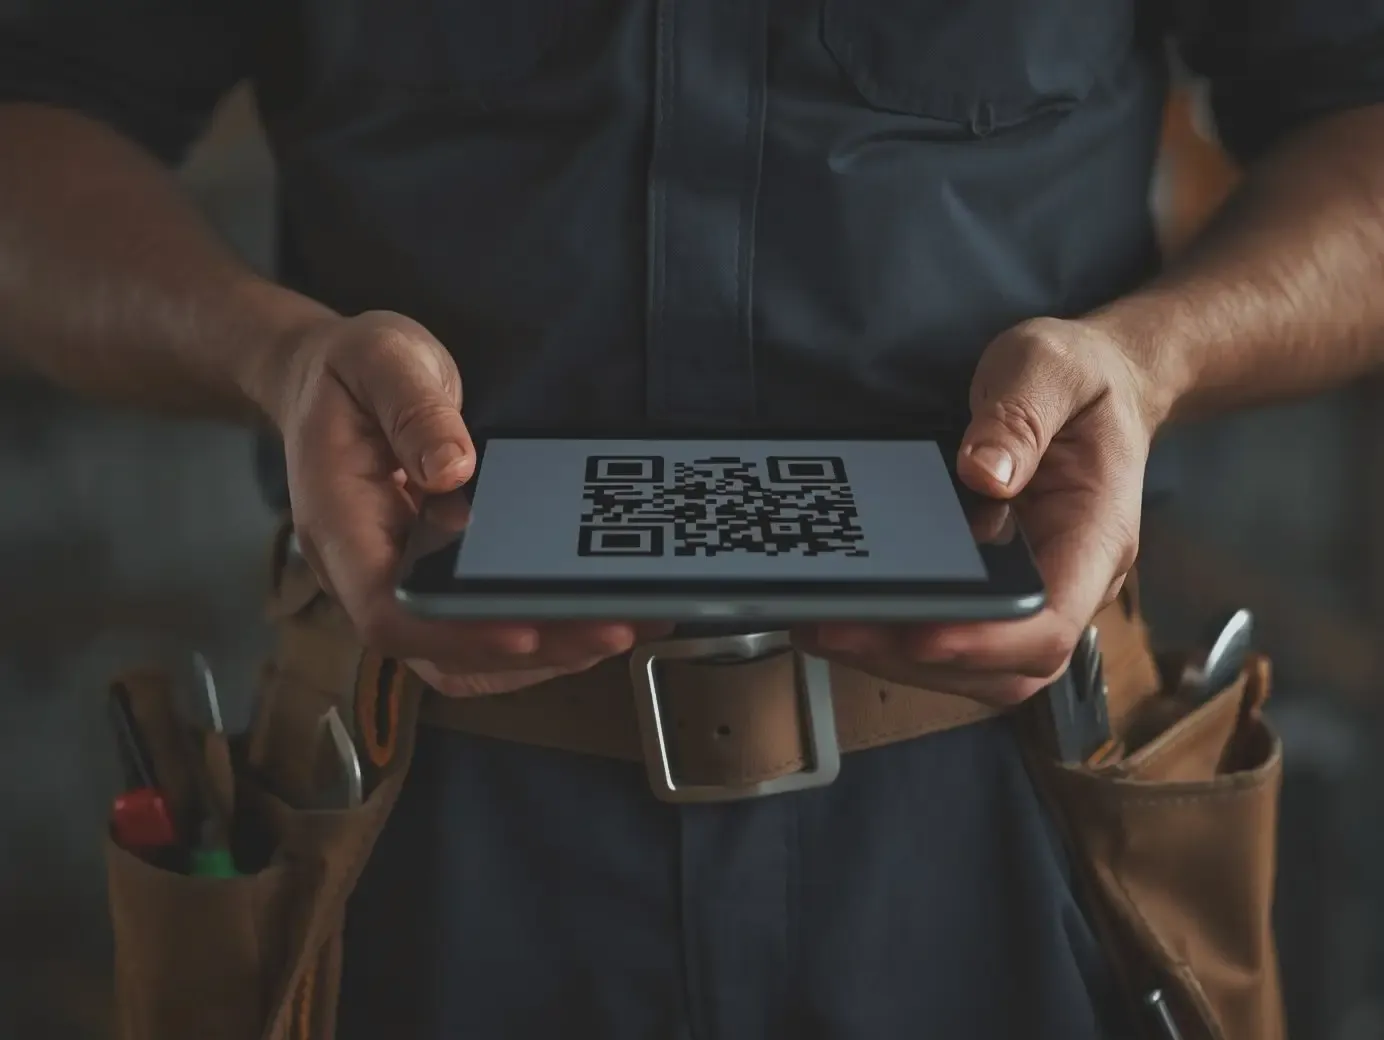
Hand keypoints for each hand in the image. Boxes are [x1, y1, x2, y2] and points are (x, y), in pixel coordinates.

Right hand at [270, 310, 665, 695]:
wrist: (329, 374)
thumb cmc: (351, 370)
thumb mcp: (383, 361)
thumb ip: (415, 410)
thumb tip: (453, 468)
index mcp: (340, 525)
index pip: (386, 612)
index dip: (452, 633)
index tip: (523, 631)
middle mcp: (366, 570)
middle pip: (439, 652)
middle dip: (530, 651)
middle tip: (611, 629)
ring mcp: (402, 578)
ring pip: (467, 654)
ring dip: (545, 652)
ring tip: (621, 626)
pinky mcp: (435, 574)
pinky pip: (482, 625)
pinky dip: (540, 629)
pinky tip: (594, 611)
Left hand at [809, 317, 1163, 705]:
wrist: (1099, 384)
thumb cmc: (1081, 382)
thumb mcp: (1048, 369)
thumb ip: (1019, 416)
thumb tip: (984, 472)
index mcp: (1095, 534)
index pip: (1052, 620)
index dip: (988, 640)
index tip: (924, 634)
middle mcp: (1069, 578)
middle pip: (1006, 667)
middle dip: (917, 658)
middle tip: (839, 628)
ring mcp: (1032, 590)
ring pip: (974, 665)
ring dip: (897, 657)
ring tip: (825, 626)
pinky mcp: (995, 587)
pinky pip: (952, 633)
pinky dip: (898, 634)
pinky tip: (846, 612)